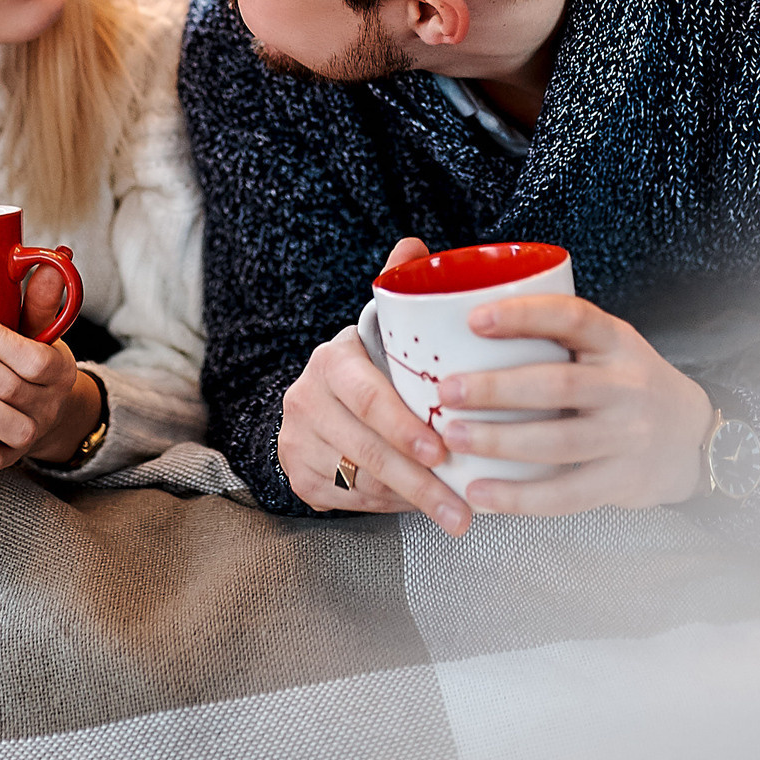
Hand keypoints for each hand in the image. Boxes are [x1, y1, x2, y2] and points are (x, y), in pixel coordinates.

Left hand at [0, 313, 102, 470]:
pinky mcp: (8, 458)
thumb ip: (40, 301)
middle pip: (8, 386)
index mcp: (59, 370)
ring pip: (3, 422)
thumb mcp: (39, 332)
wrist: (44, 410)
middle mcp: (49, 405)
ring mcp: (30, 434)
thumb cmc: (31, 362)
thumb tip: (56, 258)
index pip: (30, 356)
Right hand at [277, 238, 474, 535]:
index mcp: (332, 361)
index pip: (369, 398)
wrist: (320, 400)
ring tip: (456, 516)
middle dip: (419, 482)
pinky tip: (415, 508)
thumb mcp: (381, 329)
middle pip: (366, 449)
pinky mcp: (297, 475)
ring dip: (409, 501)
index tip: (443, 451)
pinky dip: (385, 506)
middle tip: (463, 508)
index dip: (405, 428)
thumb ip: (398, 289)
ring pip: (358, 480)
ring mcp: (297, 440)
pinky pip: (347, 500)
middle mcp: (305, 400)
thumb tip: (415, 244)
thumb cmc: (371, 366)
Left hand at [436, 295, 715, 516]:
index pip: (574, 318)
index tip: (474, 319)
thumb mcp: (607, 348)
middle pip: (559, 386)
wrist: (691, 436)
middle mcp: (628, 386)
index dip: (523, 316)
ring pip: (560, 442)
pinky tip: (479, 492)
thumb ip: (557, 338)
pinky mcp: (624, 481)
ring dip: (500, 441)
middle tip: (447, 391)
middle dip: (497, 389)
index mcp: (617, 342)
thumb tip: (461, 328)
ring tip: (453, 436)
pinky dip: (518, 497)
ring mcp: (629, 436)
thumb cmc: (624, 384)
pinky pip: (566, 494)